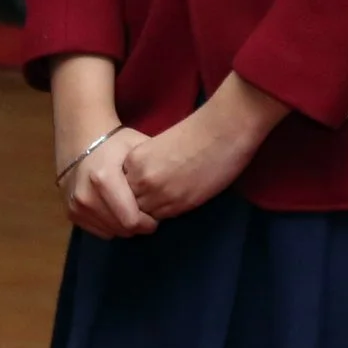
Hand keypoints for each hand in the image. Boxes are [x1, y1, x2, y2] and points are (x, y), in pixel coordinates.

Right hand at [50, 53, 151, 237]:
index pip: (130, 218)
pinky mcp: (71, 212)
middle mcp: (86, 195)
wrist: (81, 141)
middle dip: (139, 226)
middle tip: (151, 218)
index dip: (149, 222)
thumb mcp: (139, 147)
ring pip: (109, 232)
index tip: (159, 217)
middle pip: (121, 228)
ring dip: (126, 227)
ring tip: (138, 214)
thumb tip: (176, 187)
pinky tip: (121, 214)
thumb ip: (153, 168)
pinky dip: (111, 226)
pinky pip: (97, 231)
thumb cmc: (117, 144)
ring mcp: (76, 205)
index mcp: (104, 178)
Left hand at [122, 74, 285, 222]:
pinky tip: (181, 197)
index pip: (121, 187)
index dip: (134, 189)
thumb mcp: (161, 145)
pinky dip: (169, 212)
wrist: (225, 130)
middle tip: (156, 197)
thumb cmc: (200, 131)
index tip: (148, 185)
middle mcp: (141, 180)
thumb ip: (148, 165)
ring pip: (145, 215)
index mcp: (134, 161)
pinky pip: (164, 218)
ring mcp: (159, 194)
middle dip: (139, 203)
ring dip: (153, 211)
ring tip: (170, 198)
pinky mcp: (179, 204)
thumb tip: (146, 184)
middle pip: (130, 204)